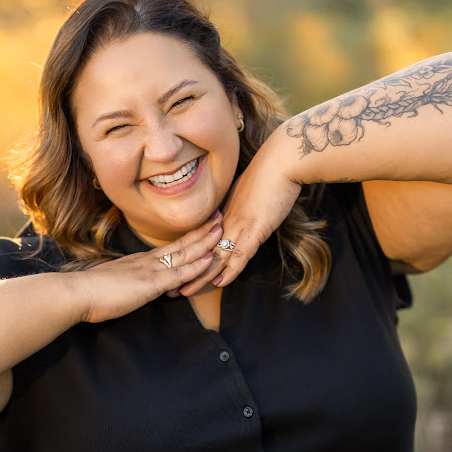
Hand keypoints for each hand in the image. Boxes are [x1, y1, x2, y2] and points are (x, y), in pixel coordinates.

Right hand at [74, 214, 224, 322]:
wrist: (76, 293)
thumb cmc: (90, 292)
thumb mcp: (114, 284)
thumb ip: (129, 283)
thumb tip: (140, 287)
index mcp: (140, 262)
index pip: (170, 248)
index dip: (189, 237)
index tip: (203, 227)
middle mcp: (148, 262)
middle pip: (181, 244)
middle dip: (202, 232)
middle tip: (220, 218)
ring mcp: (150, 270)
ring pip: (184, 254)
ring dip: (204, 243)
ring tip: (222, 230)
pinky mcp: (150, 284)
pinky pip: (178, 273)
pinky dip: (196, 266)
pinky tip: (209, 259)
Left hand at [180, 126, 302, 294]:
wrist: (283, 159)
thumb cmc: (271, 171)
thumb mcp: (250, 192)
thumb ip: (241, 206)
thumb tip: (239, 213)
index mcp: (225, 213)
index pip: (201, 241)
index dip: (187, 257)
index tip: (173, 269)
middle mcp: (227, 221)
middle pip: (202, 252)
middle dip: (184, 272)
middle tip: (167, 289)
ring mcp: (240, 225)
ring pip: (215, 256)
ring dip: (199, 277)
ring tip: (183, 292)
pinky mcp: (256, 228)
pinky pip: (240, 254)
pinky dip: (229, 270)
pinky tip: (218, 284)